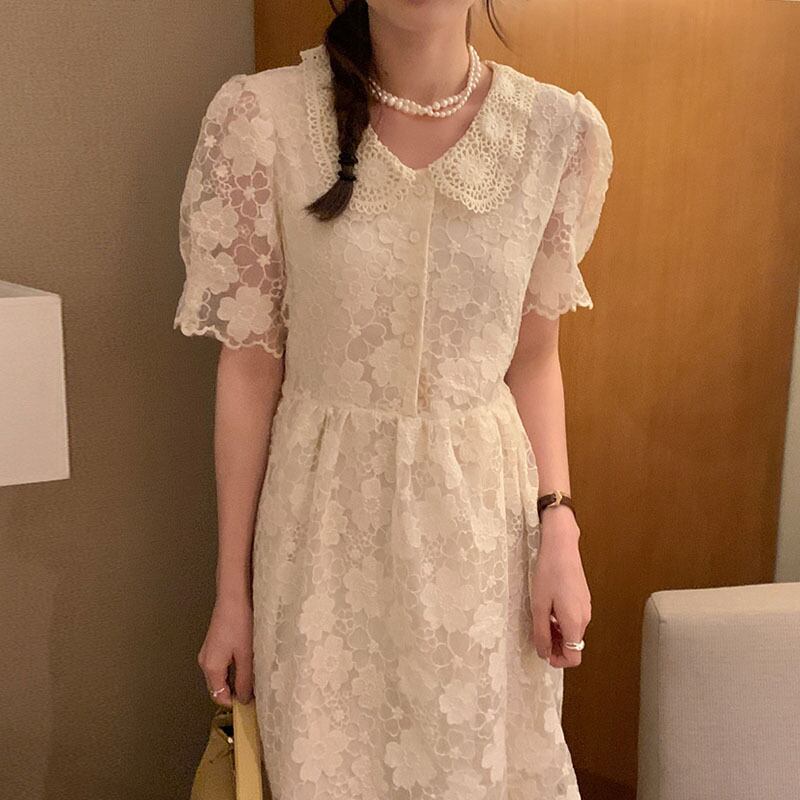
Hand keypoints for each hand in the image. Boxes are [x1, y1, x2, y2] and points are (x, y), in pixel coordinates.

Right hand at [197, 595, 253, 706]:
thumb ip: (245, 679)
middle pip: (218, 686)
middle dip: (235, 691)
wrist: (234, 596)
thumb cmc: (240, 623)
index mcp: (211, 667)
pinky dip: (233, 667)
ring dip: (236, 678)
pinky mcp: (214, 643)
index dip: (234, 702)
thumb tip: (244, 699)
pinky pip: (222, 663)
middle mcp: (205, 661)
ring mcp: (208, 651)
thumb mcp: (246, 655)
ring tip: (255, 675)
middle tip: (256, 691)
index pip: (219, 696)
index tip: (252, 704)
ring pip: (221, 674)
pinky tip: (248, 660)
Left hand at [529, 505, 590, 667]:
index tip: (543, 653)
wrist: (561, 547)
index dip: (558, 661)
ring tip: (540, 617)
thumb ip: (541, 632)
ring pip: (572, 631)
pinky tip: (548, 606)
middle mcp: (584, 618)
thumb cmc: (549, 572)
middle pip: (573, 644)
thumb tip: (543, 652)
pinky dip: (561, 621)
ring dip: (557, 633)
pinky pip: (573, 619)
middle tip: (537, 634)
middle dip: (555, 646)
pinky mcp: (583, 598)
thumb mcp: (539, 605)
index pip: (574, 657)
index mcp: (574, 622)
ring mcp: (586, 607)